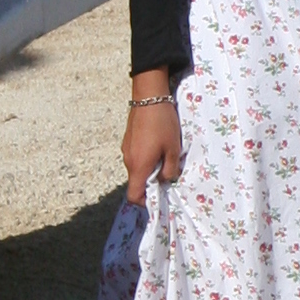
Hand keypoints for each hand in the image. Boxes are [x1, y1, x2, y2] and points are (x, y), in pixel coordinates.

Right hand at [122, 78, 181, 203]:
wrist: (149, 97)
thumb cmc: (162, 124)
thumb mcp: (173, 148)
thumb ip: (170, 169)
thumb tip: (167, 180)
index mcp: (138, 166)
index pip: (133, 196)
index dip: (144, 202)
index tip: (159, 197)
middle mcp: (128, 161)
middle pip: (136, 182)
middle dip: (151, 183)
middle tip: (169, 174)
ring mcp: (126, 149)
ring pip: (137, 168)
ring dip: (150, 169)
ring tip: (166, 157)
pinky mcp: (128, 140)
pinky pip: (136, 156)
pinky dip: (146, 158)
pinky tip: (159, 146)